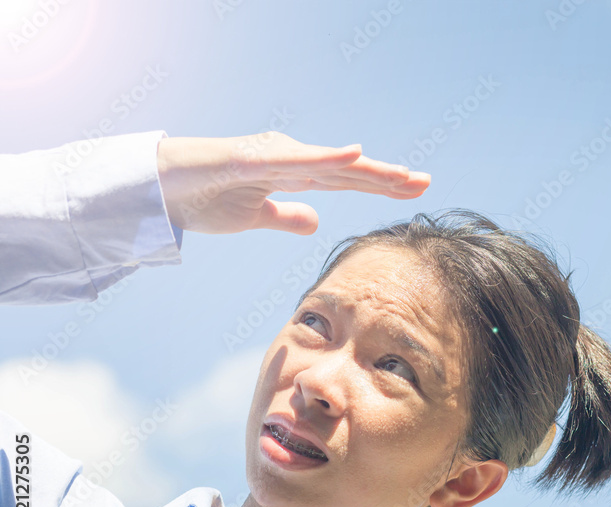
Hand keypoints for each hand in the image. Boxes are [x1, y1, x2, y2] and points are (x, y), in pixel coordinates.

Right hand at [156, 132, 430, 234]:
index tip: (416, 190)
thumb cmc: (205, 196)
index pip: (347, 180)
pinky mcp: (251, 160)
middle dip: (388, 177)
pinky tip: (355, 154)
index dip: (381, 184)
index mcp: (293, 172)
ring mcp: (272, 156)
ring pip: (330, 164)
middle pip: (348, 170)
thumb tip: (316, 222)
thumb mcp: (256, 214)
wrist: (158, 187)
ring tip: (404, 175)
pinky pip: (295, 160)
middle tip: (427, 182)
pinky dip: (326, 157)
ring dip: (369, 169)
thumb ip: (286, 216)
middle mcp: (290, 159)